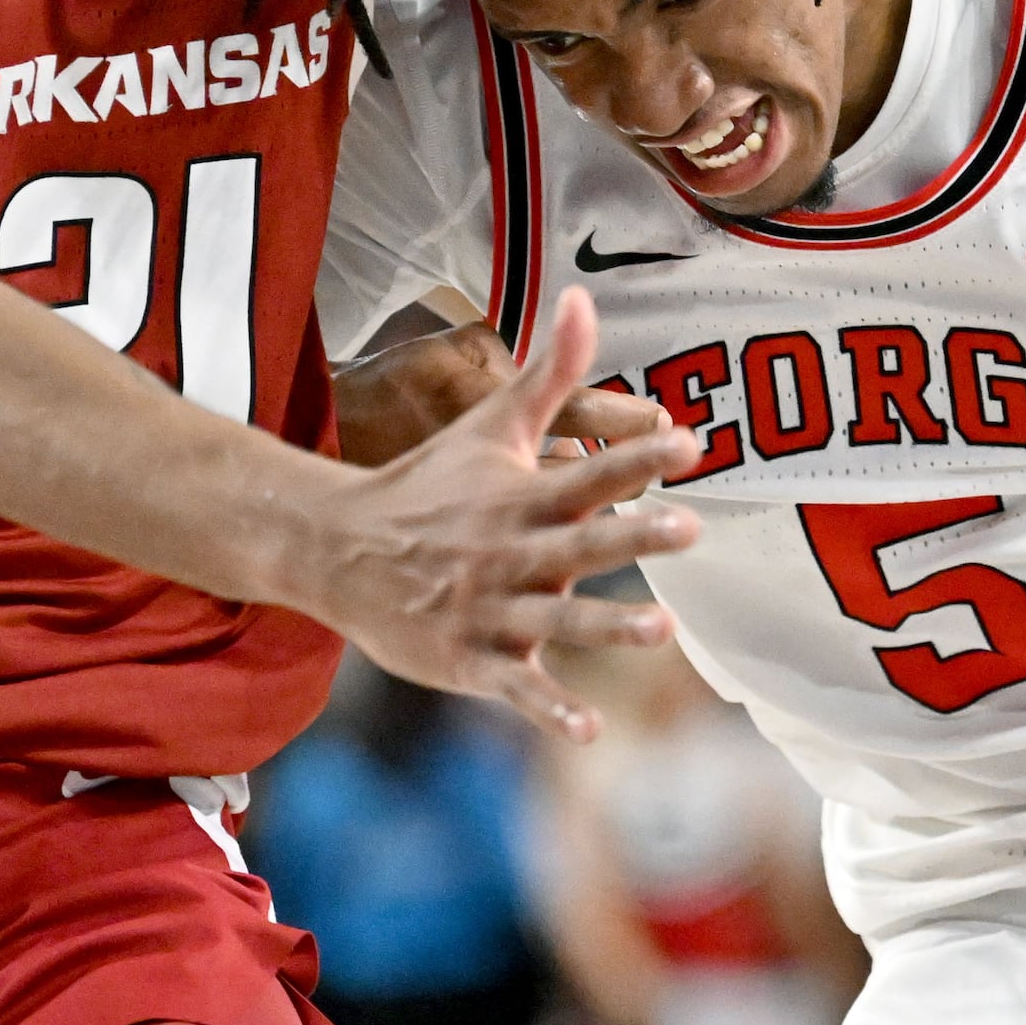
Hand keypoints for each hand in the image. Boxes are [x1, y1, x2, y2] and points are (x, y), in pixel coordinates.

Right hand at [308, 290, 700, 740]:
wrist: (336, 549)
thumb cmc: (428, 484)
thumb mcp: (487, 423)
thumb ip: (550, 372)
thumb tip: (585, 296)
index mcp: (520, 497)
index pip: (587, 471)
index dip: (636, 457)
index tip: (688, 442)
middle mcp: (511, 553)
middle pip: (580, 542)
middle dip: (632, 535)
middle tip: (689, 528)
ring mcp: (490, 611)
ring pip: (557, 619)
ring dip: (605, 624)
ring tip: (659, 630)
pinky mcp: (472, 660)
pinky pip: (518, 688)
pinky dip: (550, 709)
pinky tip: (590, 728)